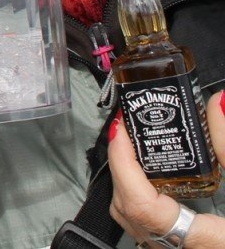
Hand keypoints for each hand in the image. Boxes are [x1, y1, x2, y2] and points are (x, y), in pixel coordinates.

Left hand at [108, 90, 224, 246]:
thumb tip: (220, 103)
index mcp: (205, 243)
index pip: (142, 206)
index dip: (123, 165)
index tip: (121, 132)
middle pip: (128, 210)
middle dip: (121, 165)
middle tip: (127, 129)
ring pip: (134, 221)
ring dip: (127, 180)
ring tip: (134, 146)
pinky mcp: (186, 248)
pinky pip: (148, 225)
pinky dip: (141, 194)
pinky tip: (152, 172)